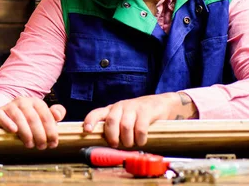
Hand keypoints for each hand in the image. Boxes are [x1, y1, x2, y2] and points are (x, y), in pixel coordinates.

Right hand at [0, 97, 65, 149]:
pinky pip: (2, 116)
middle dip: (39, 134)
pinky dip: (8, 123)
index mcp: (36, 102)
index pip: (45, 115)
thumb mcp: (42, 116)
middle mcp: (23, 101)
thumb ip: (54, 114)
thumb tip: (58, 115)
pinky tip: (13, 131)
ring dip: (26, 133)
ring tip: (29, 145)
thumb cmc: (27, 120)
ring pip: (19, 118)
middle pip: (33, 118)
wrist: (5, 117)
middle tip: (41, 146)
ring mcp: (9, 106)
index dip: (51, 130)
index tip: (53, 143)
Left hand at [83, 92, 197, 147]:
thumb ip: (114, 127)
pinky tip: (141, 140)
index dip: (90, 121)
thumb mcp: (123, 117)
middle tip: (116, 144)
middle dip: (112, 137)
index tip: (87, 131)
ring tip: (131, 143)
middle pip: (110, 121)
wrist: (161, 103)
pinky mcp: (146, 111)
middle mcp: (120, 107)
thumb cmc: (139, 114)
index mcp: (112, 109)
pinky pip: (140, 128)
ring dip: (127, 140)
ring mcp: (133, 108)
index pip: (96, 113)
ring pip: (125, 126)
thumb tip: (104, 145)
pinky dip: (140, 138)